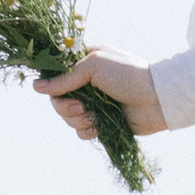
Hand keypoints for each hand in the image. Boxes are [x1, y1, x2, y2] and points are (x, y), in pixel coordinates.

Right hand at [34, 50, 164, 140]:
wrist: (157, 98)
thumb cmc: (128, 74)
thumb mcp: (94, 66)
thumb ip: (65, 78)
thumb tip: (36, 87)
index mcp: (84, 64)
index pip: (55, 74)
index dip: (52, 84)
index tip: (55, 90)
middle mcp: (86, 84)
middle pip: (57, 99)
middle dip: (65, 106)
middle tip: (80, 106)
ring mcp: (94, 103)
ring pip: (68, 117)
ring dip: (76, 119)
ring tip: (93, 116)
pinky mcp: (101, 122)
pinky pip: (81, 131)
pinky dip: (86, 130)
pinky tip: (98, 126)